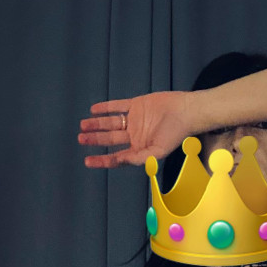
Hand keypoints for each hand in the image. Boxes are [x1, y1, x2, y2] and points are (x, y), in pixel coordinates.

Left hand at [78, 91, 195, 168]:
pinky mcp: (136, 105)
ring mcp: (134, 120)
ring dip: (97, 124)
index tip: (87, 161)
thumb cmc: (175, 135)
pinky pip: (117, 106)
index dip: (102, 160)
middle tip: (81, 139)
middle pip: (110, 139)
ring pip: (111, 123)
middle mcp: (134, 136)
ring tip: (83, 125)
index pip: (116, 157)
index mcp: (139, 149)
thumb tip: (120, 160)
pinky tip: (94, 110)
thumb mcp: (158, 152)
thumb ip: (139, 158)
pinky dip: (106, 108)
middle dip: (95, 140)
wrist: (186, 112)